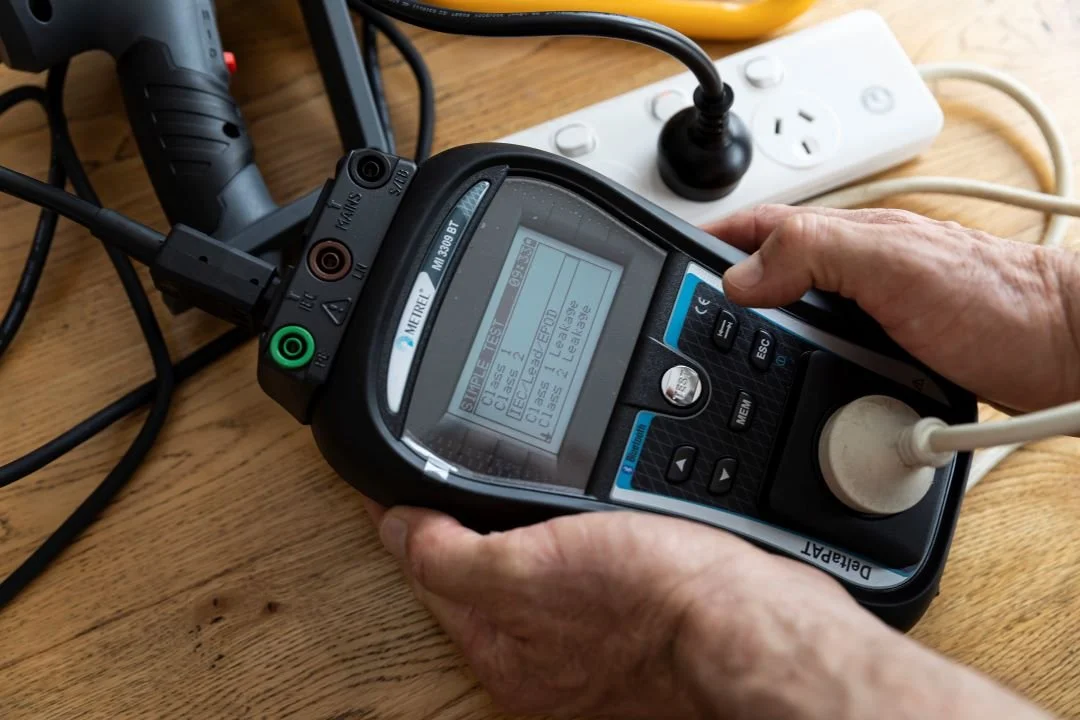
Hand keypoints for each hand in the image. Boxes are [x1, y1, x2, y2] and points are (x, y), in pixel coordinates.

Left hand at [365, 502, 860, 718]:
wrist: (758, 624)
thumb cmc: (657, 607)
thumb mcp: (530, 574)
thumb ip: (449, 557)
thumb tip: (393, 527)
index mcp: (503, 647)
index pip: (427, 570)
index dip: (405, 516)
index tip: (391, 478)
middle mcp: (542, 646)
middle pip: (473, 571)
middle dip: (453, 519)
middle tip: (434, 465)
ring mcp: (590, 627)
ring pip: (528, 562)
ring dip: (510, 517)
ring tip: (487, 474)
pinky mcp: (633, 602)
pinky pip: (578, 557)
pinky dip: (563, 526)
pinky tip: (569, 503)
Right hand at [710, 205, 1079, 411]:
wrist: (1060, 352)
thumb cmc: (997, 300)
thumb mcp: (894, 263)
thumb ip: (814, 253)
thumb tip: (739, 277)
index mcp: (839, 242)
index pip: (753, 231)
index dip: (707, 245)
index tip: (666, 270)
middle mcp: (845, 276)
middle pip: (758, 286)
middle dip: (720, 307)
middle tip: (684, 336)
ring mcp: (861, 318)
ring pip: (784, 332)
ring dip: (755, 351)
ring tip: (723, 371)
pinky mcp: (877, 359)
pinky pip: (816, 366)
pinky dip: (793, 381)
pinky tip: (787, 396)